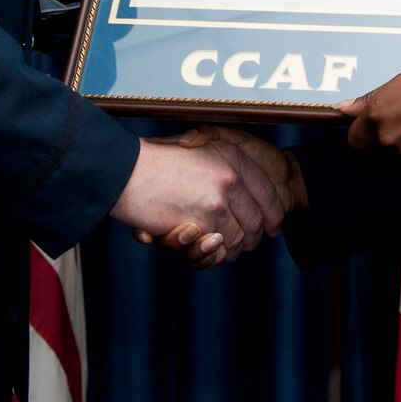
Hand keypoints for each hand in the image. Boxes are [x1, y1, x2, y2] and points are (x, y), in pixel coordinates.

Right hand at [110, 125, 290, 266]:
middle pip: (256, 220)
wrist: (126, 171)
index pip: (268, 192)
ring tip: (221, 248)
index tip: (274, 226)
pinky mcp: (199, 224)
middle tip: (247, 244)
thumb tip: (243, 184)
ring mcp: (216, 203)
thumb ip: (223, 162)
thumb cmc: (156, 161)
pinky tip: (207, 250)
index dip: (274, 213)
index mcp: (233, 157)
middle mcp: (230, 178)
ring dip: (231, 250)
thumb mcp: (198, 145)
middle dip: (253, 237)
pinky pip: (217, 251)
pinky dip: (213, 256)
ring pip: (238, 239)